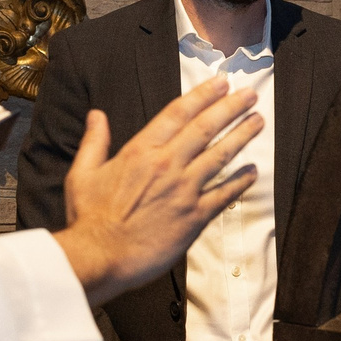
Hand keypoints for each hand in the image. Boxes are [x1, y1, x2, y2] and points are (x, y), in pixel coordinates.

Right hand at [54, 79, 261, 306]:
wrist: (99, 257)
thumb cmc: (88, 218)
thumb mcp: (82, 173)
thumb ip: (94, 142)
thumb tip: (96, 115)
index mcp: (140, 151)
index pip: (178, 113)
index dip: (202, 95)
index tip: (221, 83)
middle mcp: (166, 165)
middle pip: (205, 128)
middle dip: (231, 108)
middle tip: (250, 94)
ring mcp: (183, 191)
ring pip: (220, 156)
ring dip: (242, 136)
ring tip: (258, 121)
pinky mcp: (194, 218)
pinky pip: (223, 195)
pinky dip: (240, 182)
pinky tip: (252, 171)